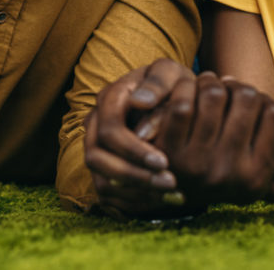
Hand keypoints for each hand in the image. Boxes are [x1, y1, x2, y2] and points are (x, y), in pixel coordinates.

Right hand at [84, 59, 193, 214]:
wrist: (177, 99)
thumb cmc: (174, 85)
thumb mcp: (171, 74)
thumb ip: (158, 82)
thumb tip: (139, 102)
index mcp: (109, 98)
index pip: (109, 129)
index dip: (133, 149)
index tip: (163, 162)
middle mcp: (96, 124)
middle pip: (97, 158)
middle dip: (133, 174)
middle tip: (169, 183)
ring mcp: (97, 147)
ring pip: (101, 179)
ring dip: (134, 191)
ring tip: (168, 194)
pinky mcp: (105, 167)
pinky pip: (108, 194)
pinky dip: (133, 201)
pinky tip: (160, 200)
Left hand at [151, 73, 273, 205]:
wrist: (172, 191)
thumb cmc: (229, 176)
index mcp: (257, 179)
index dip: (261, 98)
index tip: (247, 101)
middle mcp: (230, 176)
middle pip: (246, 98)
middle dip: (236, 86)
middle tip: (225, 86)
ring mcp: (198, 165)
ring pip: (215, 95)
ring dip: (210, 81)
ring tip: (207, 85)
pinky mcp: (168, 151)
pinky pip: (183, 103)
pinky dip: (186, 88)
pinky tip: (188, 91)